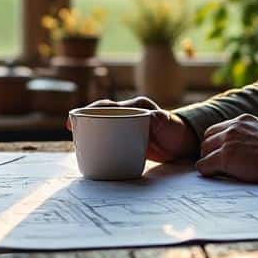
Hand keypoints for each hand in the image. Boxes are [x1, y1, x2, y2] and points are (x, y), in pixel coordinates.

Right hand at [67, 97, 198, 161]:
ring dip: (90, 132)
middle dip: (84, 120)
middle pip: (101, 115)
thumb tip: (150, 118)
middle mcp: (128, 114)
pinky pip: (109, 138)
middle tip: (73, 130)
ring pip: (103, 127)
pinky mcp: (127, 139)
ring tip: (78, 141)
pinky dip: (100, 143)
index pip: (108, 105)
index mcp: (135, 106)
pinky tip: (92, 151)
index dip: (90, 109)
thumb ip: (160, 120)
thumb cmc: (177, 132)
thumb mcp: (169, 125)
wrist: (184, 144)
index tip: (76, 117)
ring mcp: (126, 126)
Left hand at [195, 114, 257, 183]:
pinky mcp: (224, 157)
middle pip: (208, 137)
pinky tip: (213, 175)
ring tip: (215, 170)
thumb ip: (255, 133)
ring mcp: (227, 142)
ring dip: (208, 160)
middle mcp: (232, 128)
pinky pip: (204, 165)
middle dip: (210, 150)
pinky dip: (206, 171)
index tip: (220, 151)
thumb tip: (254, 142)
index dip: (218, 141)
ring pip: (204, 150)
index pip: (219, 128)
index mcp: (243, 121)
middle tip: (214, 162)